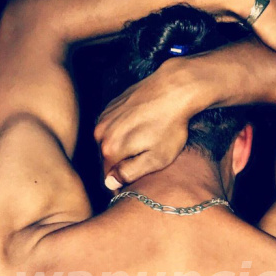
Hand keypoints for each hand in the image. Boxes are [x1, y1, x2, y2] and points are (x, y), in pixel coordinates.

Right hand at [94, 61, 192, 189]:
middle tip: (143, 166)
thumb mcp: (156, 158)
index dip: (122, 184)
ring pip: (109, 142)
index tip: (136, 186)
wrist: (174, 89)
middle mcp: (101, 132)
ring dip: (121, 148)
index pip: (108, 177)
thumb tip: (110, 183)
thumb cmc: (170, 125)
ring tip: (143, 147)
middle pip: (107, 159)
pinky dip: (122, 133)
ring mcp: (105, 117)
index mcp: (110, 148)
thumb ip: (130, 173)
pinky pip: (112, 127)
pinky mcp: (112, 106)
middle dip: (121, 166)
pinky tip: (140, 131)